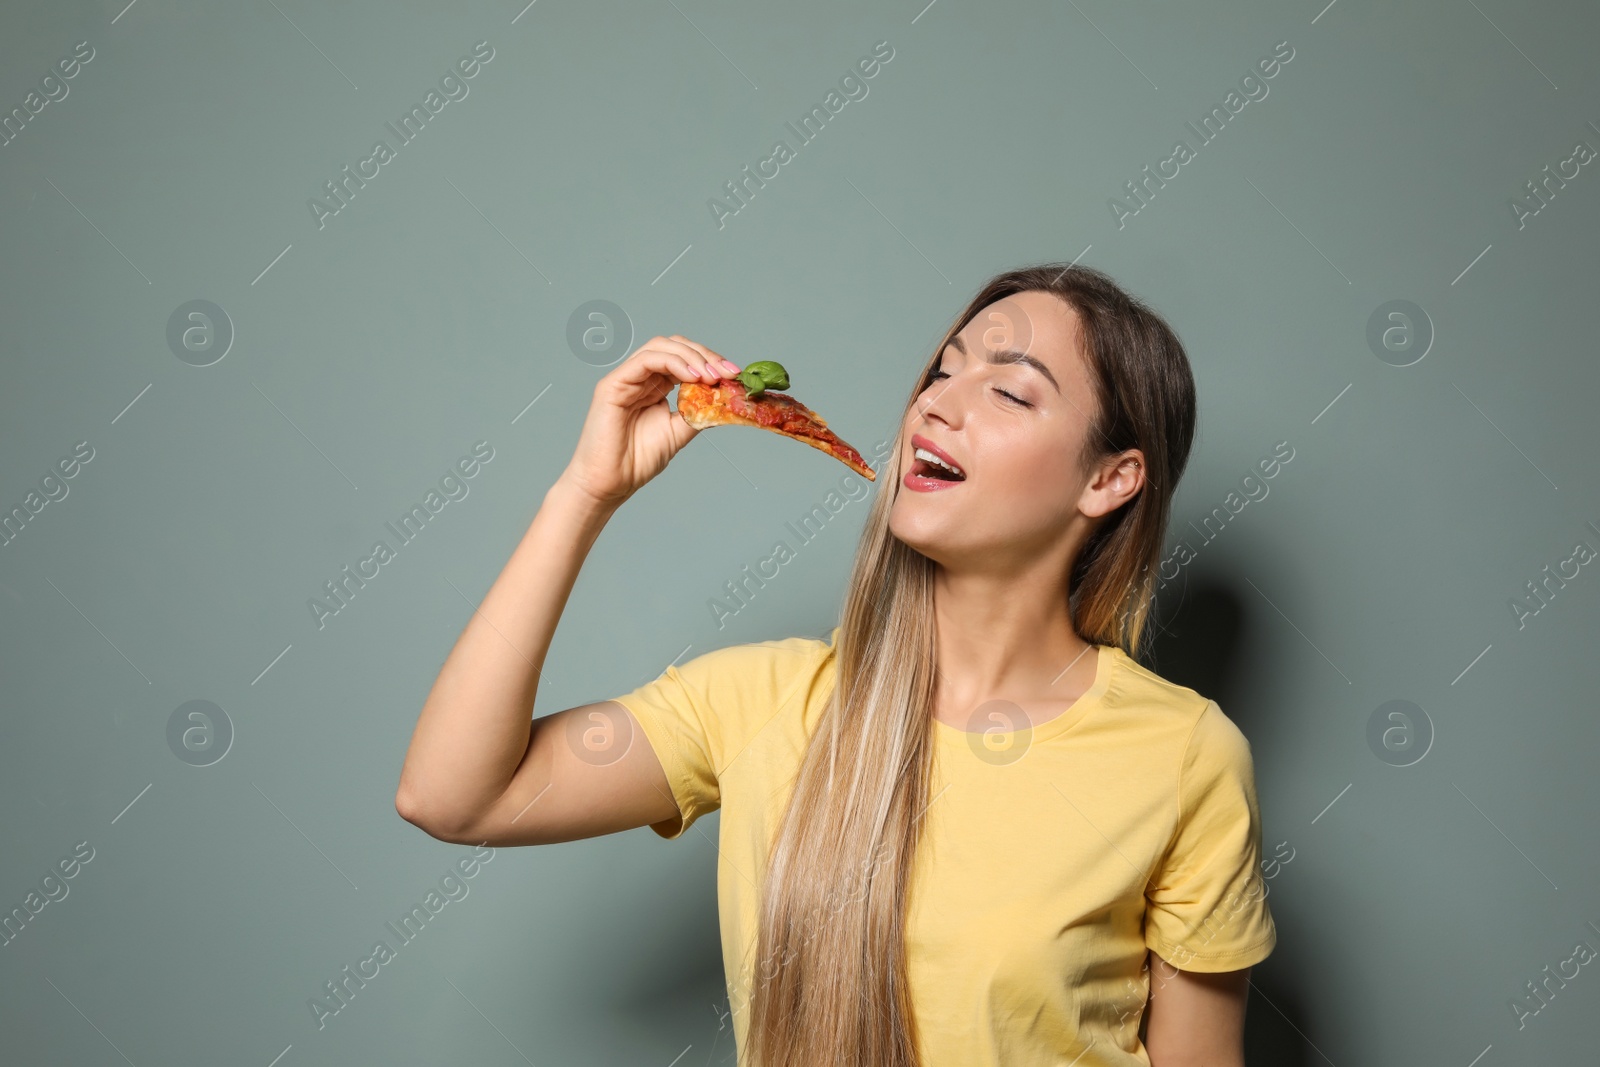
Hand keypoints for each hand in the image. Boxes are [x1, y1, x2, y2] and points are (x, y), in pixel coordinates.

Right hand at [560, 335, 739, 508]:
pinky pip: (645, 360)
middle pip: (675, 347)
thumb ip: (698, 412)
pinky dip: (672, 363)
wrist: (610, 483)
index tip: (734, 375)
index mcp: (655, 386)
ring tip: (710, 375)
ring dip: (691, 357)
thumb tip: (724, 398)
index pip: (684, 359)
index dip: (710, 361)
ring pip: (661, 347)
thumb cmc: (637, 461)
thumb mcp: (679, 431)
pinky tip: (691, 377)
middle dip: (705, 355)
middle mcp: (641, 377)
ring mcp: (626, 378)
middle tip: (727, 372)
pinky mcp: (613, 384)